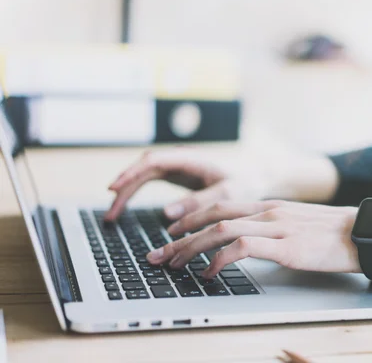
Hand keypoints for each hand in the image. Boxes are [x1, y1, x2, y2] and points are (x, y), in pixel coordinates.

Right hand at [105, 148, 273, 221]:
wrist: (259, 174)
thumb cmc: (247, 181)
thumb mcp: (228, 193)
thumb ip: (200, 202)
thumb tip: (167, 214)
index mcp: (192, 158)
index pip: (153, 160)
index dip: (131, 173)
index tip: (114, 188)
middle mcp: (181, 159)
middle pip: (143, 168)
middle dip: (124, 188)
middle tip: (110, 213)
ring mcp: (178, 166)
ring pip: (143, 175)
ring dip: (126, 192)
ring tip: (111, 216)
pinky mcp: (178, 175)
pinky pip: (150, 180)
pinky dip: (135, 193)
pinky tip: (124, 206)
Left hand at [146, 200, 360, 276]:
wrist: (366, 232)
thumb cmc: (335, 233)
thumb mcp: (298, 224)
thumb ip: (273, 228)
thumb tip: (252, 242)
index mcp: (269, 206)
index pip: (220, 206)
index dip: (191, 218)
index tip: (172, 232)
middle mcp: (267, 211)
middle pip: (212, 216)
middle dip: (179, 235)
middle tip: (157, 252)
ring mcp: (275, 226)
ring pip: (219, 230)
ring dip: (190, 247)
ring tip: (172, 263)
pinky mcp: (284, 246)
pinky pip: (241, 249)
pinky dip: (218, 260)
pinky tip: (208, 273)